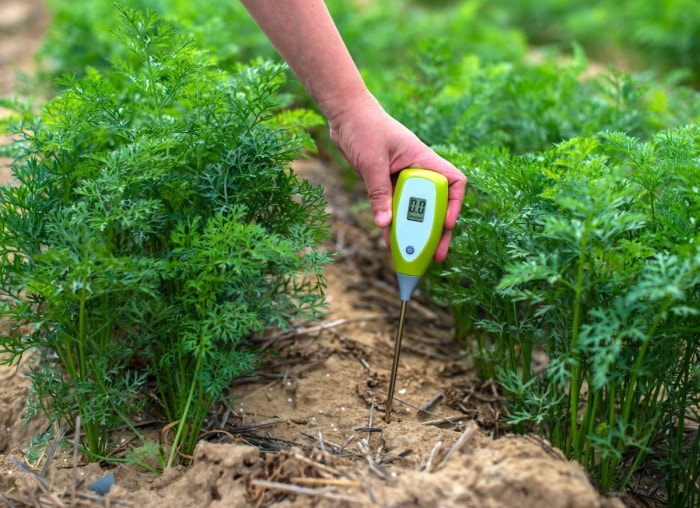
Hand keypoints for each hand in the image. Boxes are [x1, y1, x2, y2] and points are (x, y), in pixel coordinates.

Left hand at [327, 92, 466, 261]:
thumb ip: (379, 193)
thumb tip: (385, 224)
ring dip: (413, 232)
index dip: (454, 205)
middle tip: (434, 254)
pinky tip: (390, 243)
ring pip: (413, 210)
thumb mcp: (372, 162)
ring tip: (412, 255)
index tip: (446, 224)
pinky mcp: (387, 184)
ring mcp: (402, 178)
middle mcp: (417, 171)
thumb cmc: (363, 126)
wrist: (344, 115)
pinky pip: (393, 208)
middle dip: (435, 230)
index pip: (453, 182)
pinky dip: (392, 225)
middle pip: (434, 204)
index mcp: (423, 160)